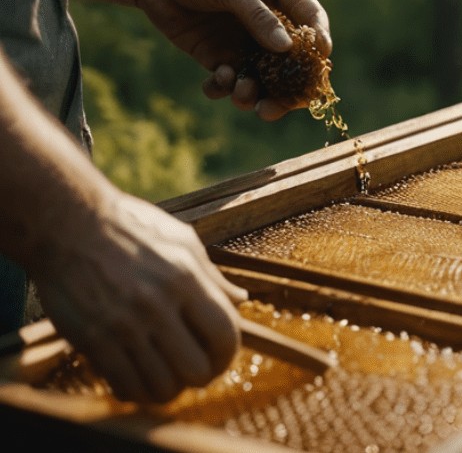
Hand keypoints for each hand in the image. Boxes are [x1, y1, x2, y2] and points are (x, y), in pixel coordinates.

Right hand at [28, 191, 246, 402]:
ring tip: (165, 374)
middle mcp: (157, 305)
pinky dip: (137, 391)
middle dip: (202, 375)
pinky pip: (125, 386)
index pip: (225, 334)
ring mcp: (124, 325)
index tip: (221, 356)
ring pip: (162, 386)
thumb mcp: (181, 240)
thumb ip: (212, 276)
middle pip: (197, 370)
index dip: (228, 354)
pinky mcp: (93, 340)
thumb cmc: (129, 227)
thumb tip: (240, 299)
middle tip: (193, 368)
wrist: (66, 224)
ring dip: (169, 388)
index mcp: (185, 278)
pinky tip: (137, 378)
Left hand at [135, 0, 331, 120]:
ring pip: (263, 76)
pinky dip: (226, 87)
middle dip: (287, 85)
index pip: (312, 19)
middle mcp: (269, 19)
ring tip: (241, 93)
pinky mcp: (219, 54)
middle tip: (276, 106)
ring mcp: (244, 40)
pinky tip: (217, 81)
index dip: (319, 44)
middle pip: (292, 59)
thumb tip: (287, 48)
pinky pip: (230, 80)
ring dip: (255, 91)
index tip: (318, 66)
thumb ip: (258, 16)